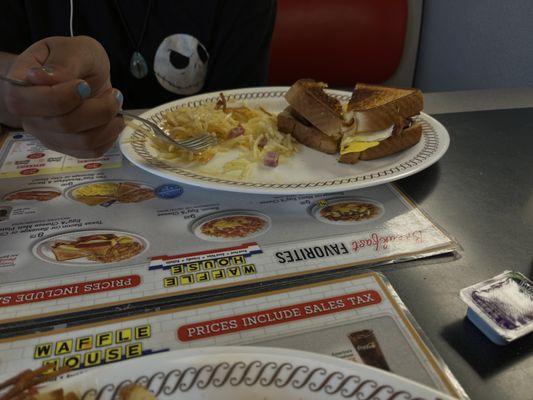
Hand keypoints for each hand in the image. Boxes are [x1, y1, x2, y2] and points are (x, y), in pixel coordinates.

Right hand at [2, 36, 123, 157]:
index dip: (59, 97)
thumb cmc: (73, 59)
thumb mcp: (73, 49)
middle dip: (98, 108)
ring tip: (115, 103)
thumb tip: (39, 78)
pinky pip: (92, 151)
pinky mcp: (68, 148)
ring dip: (108, 121)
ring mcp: (48, 135)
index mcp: (19, 87)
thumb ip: (61, 63)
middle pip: (63, 124)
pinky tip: (112, 119)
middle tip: (115, 93)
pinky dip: (110, 135)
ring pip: (83, 141)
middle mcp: (30, 117)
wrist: (84, 75)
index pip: (24, 102)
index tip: (84, 85)